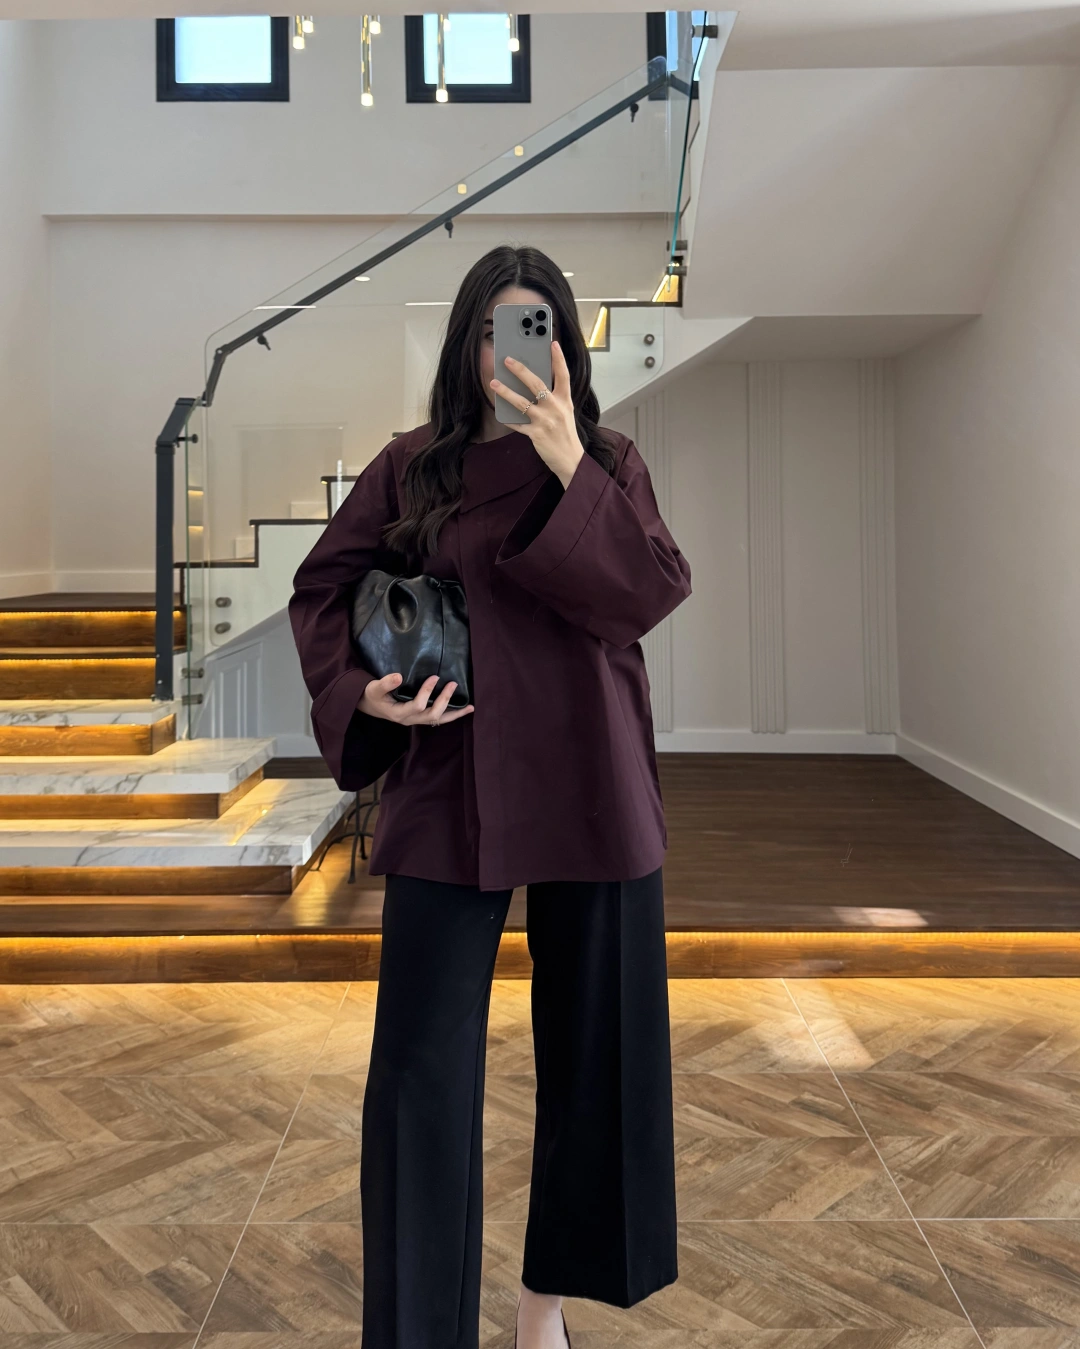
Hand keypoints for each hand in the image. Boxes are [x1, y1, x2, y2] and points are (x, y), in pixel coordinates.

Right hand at [360, 673, 474, 726]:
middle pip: (432, 715)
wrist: (370, 705)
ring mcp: (416, 720)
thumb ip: (385, 683)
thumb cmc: (372, 696)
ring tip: (470, 708)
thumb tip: (398, 676)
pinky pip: (438, 719)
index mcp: (399, 713)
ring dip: (454, 714)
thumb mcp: (374, 688)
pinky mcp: (419, 717)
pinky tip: (462, 710)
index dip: (427, 692)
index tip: (435, 677)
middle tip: (453, 684)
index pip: (417, 705)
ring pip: (438, 720)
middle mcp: (410, 720)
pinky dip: (451, 715)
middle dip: (445, 700)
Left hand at [489, 339, 584, 488]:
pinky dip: (508, 418)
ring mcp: (545, 422)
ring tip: (494, 383)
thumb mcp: (565, 413)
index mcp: (565, 401)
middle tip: (507, 360)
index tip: (552, 343)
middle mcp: (556, 408)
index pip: (563, 375)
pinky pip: (517, 424)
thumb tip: (535, 386)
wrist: (571, 460)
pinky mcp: (536, 434)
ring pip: (522, 403)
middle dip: (520, 370)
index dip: (558, 358)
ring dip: (506, 391)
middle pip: (536, 384)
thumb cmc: (566, 435)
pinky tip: (500, 412)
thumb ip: (554, 399)